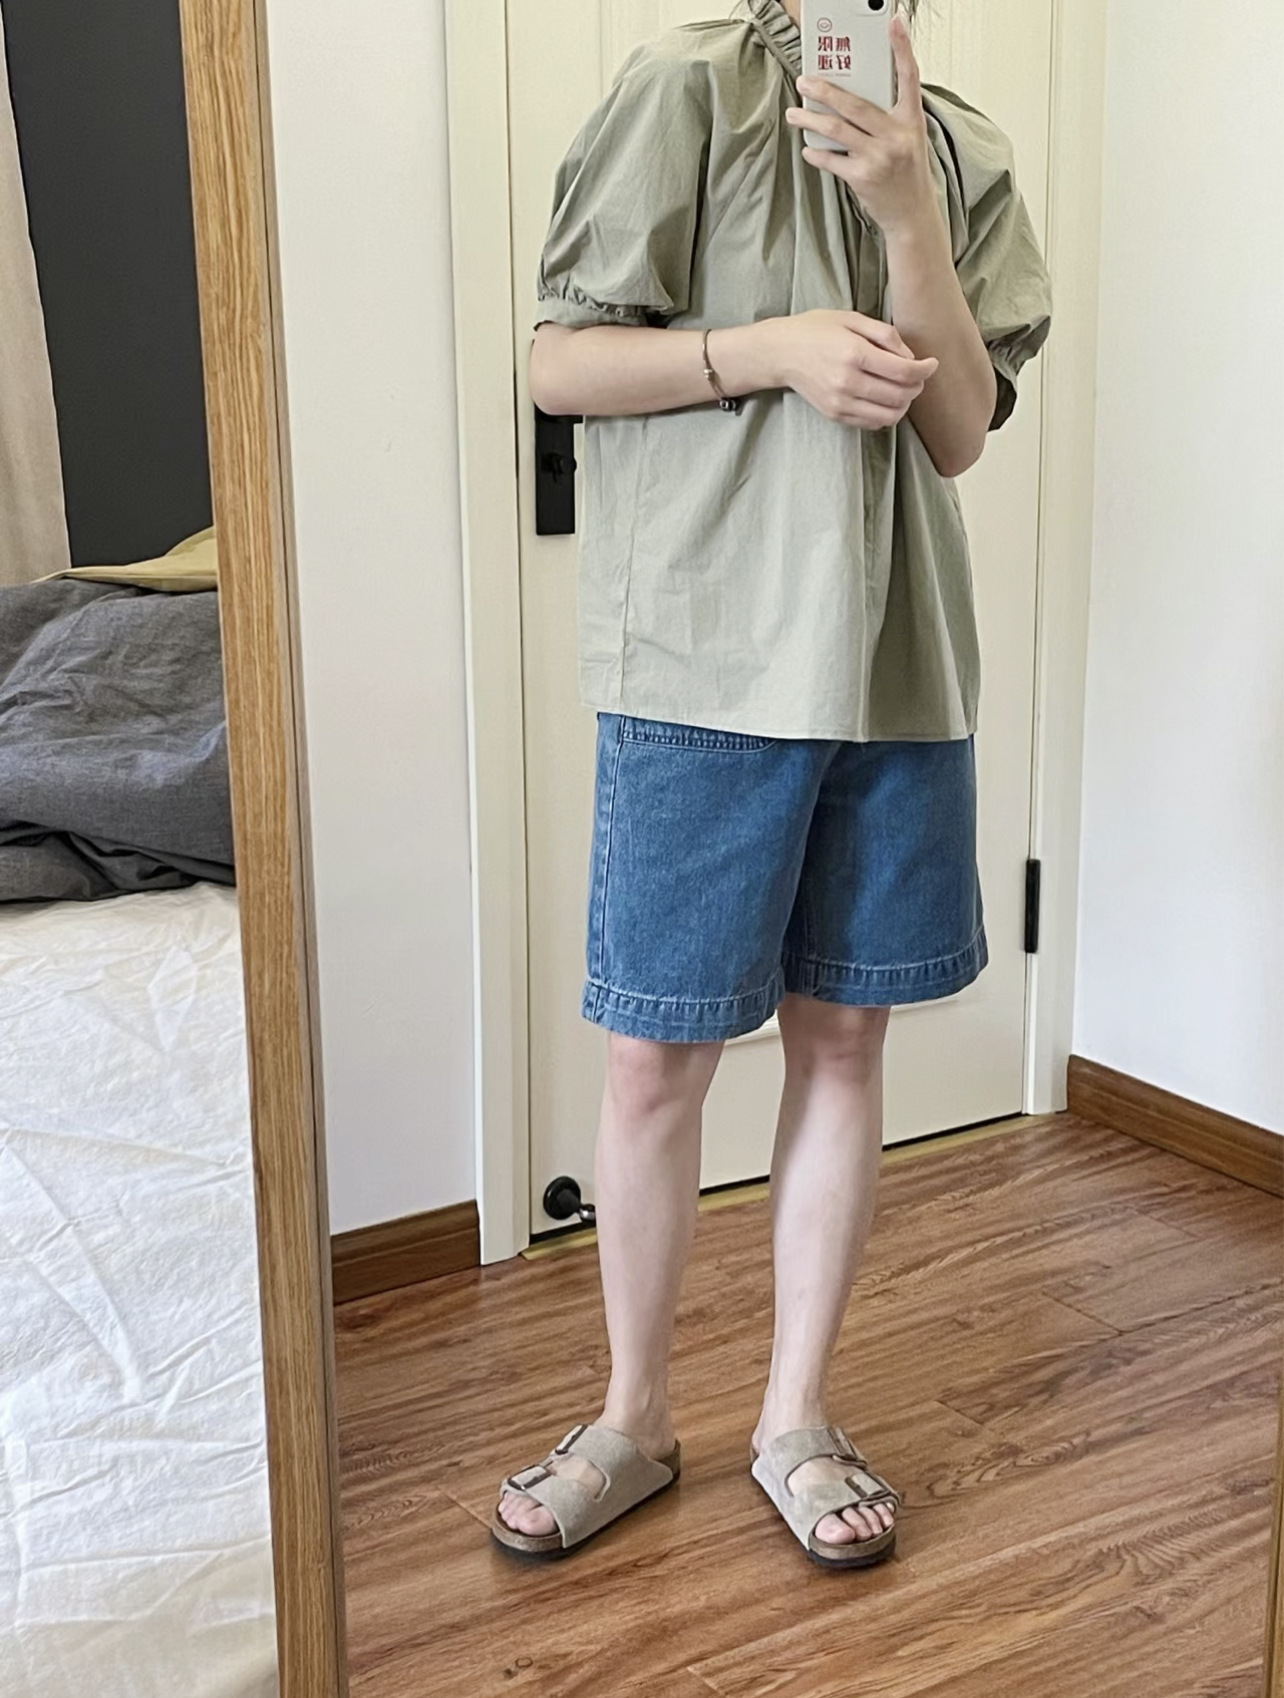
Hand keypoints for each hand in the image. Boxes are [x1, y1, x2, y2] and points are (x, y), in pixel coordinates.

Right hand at [766, 309, 937, 427]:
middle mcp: (848, 382)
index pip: (904, 371)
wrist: (781, 352)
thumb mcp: (852, 318)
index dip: (925, 369)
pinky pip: (872, 423)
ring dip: (904, 404)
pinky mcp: (835, 415)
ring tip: (903, 390)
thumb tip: (911, 357)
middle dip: (917, 386)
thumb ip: (885, 335)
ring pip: (889, 415)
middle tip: (917, 376)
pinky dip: (886, 414)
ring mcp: (841, 402)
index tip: (931, 364)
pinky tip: (884, 399)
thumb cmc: (817, 330)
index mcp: (854, 353)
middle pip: (900, 396)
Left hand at [786, 14, 936, 238]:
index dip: (902, 47)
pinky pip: (831, 159)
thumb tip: (850, 100)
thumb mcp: (907, 140)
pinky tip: (808, 149)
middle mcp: (897, 136)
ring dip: (810, 119)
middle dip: (825, 90)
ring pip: (837, 129)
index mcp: (910, 121)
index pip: (909, 77)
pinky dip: (816, 153)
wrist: (912, 216)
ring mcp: (880, 157)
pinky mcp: (863, 177)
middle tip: (804, 81)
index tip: (893, 21)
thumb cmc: (907, 175)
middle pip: (855, 103)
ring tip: (794, 113)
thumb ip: (886, 119)